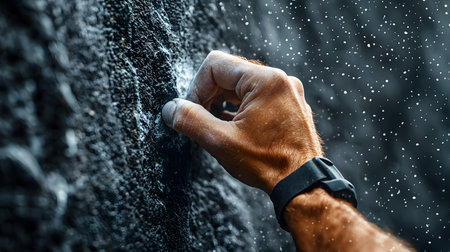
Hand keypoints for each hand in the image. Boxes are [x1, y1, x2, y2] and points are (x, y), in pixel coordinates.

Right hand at [162, 50, 322, 193]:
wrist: (302, 184)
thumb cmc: (267, 164)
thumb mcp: (221, 142)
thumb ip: (190, 120)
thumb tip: (170, 109)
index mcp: (265, 80)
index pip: (215, 64)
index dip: (196, 87)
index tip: (191, 111)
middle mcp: (280, 80)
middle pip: (229, 73)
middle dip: (209, 95)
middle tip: (201, 120)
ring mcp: (287, 92)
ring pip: (242, 85)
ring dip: (223, 102)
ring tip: (216, 126)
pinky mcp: (290, 105)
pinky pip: (257, 96)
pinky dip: (240, 108)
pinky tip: (233, 128)